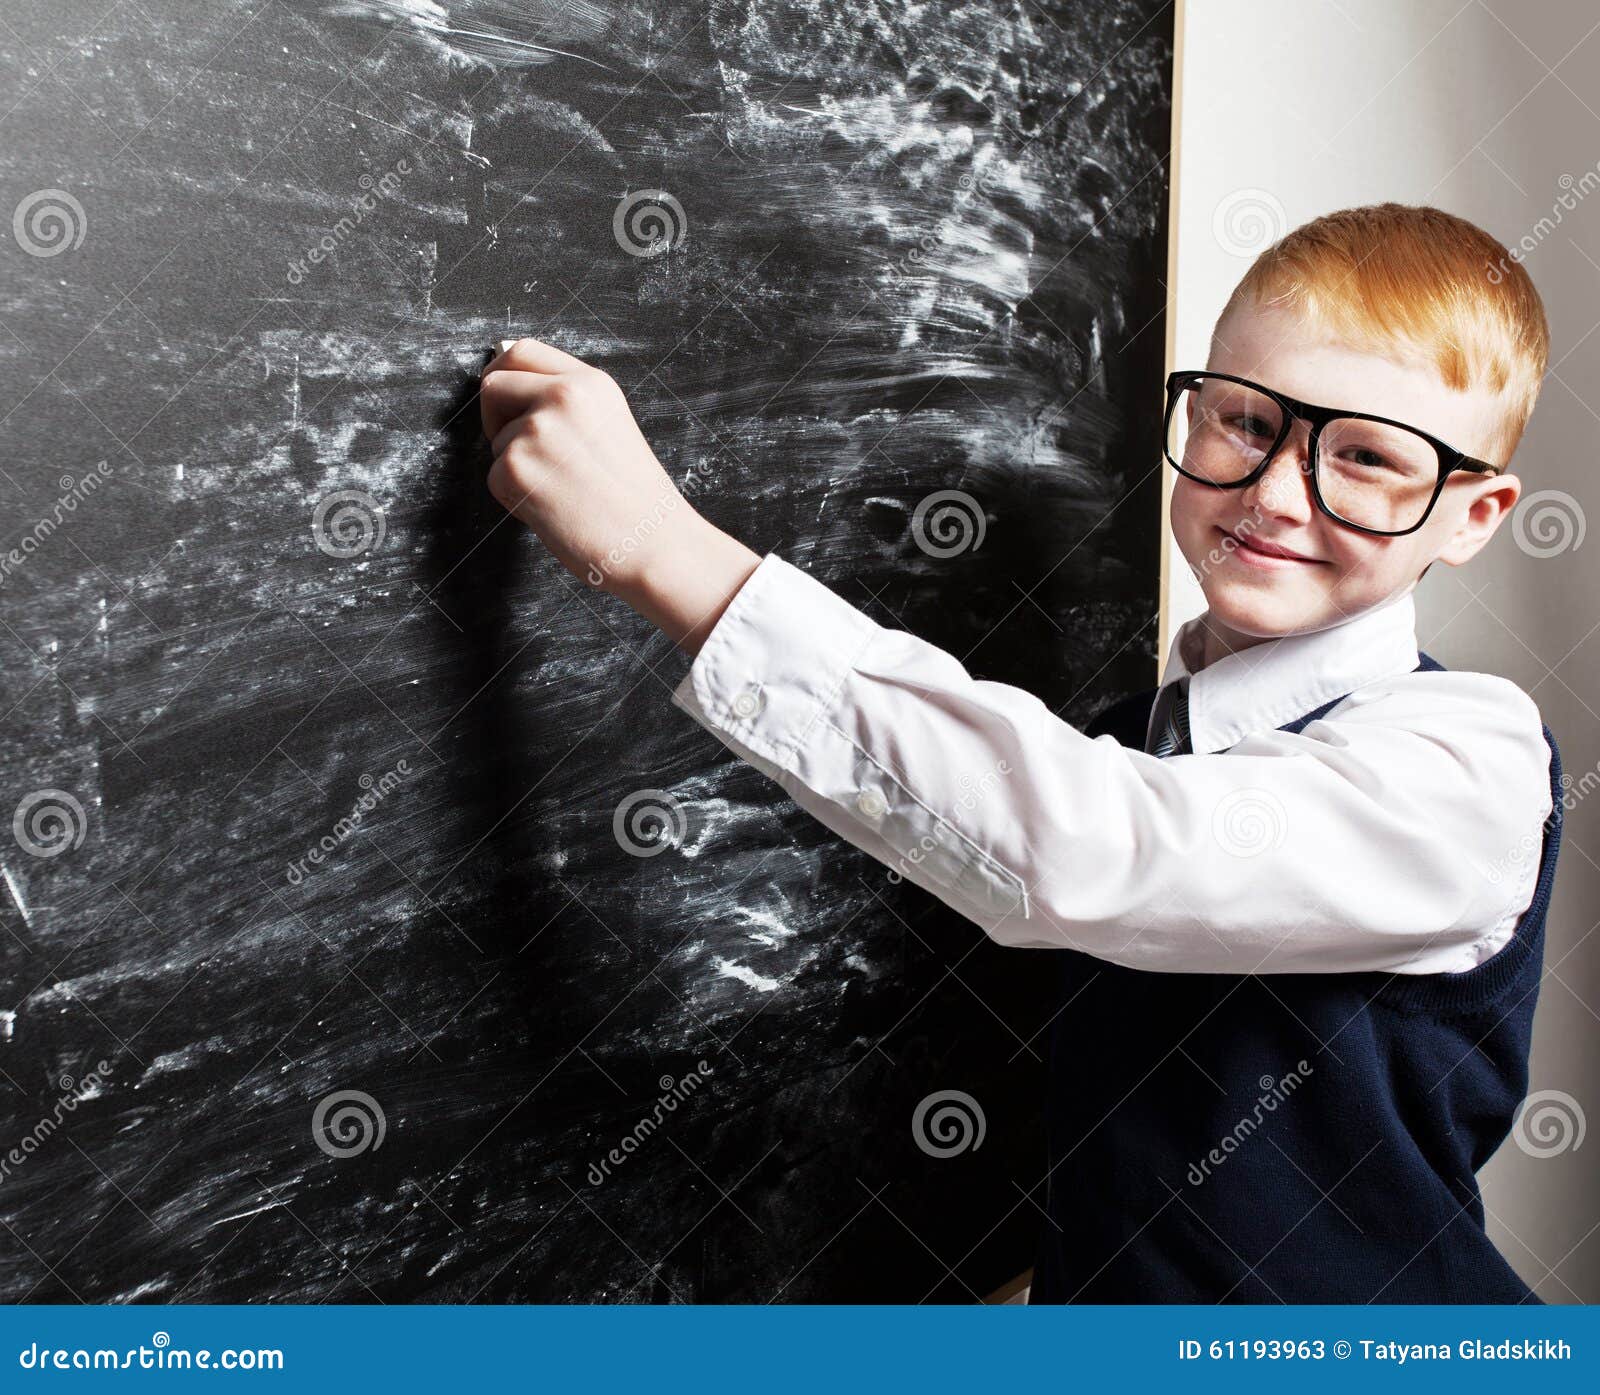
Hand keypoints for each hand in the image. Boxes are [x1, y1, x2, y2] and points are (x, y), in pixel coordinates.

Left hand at [479, 337, 759, 651]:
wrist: (653, 545)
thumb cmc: (638, 501)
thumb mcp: (611, 425)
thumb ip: (568, 404)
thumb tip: (516, 394)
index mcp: (590, 383)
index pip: (522, 352)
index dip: (503, 374)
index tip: (503, 397)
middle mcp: (561, 396)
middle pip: (493, 385)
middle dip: (494, 416)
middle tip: (519, 448)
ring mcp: (536, 430)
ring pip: (494, 440)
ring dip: (515, 466)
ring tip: (561, 490)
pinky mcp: (515, 468)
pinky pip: (494, 477)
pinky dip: (514, 499)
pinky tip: (554, 509)